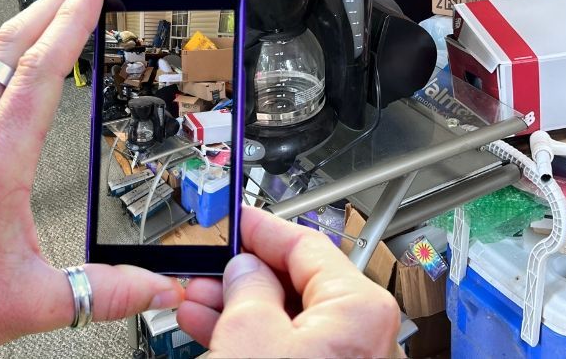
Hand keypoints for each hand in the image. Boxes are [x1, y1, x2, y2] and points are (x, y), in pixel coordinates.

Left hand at [0, 0, 183, 356]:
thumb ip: (104, 291)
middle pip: (10, 44)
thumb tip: (154, 286)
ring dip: (30, 30)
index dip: (73, 21)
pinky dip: (9, 64)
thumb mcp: (30, 302)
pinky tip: (22, 76)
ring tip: (62, 18)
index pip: (41, 69)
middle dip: (55, 4)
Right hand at [177, 206, 402, 357]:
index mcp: (361, 309)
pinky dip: (256, 338)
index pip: (308, 243)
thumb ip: (248, 289)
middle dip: (246, 273)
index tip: (239, 219)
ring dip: (242, 307)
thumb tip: (245, 270)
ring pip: (291, 318)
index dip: (264, 228)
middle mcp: (367, 334)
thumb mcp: (250, 338)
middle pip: (299, 282)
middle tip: (210, 267)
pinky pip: (293, 347)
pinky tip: (213, 329)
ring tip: (199, 300)